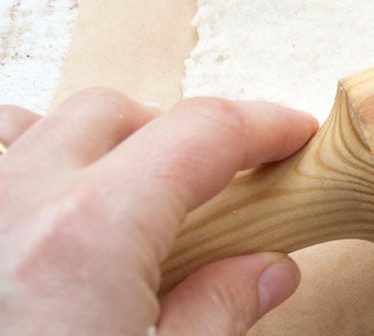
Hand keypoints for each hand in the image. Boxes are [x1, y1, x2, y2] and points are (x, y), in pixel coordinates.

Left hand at [0, 88, 317, 334]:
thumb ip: (216, 317)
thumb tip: (267, 272)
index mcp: (89, 235)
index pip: (202, 132)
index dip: (263, 125)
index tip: (289, 137)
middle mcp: (13, 203)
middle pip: (117, 114)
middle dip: (177, 135)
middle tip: (216, 189)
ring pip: (32, 124)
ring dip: (87, 145)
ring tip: (118, 196)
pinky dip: (18, 164)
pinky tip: (36, 214)